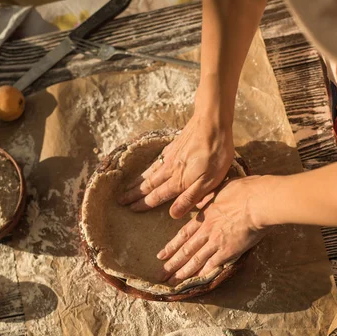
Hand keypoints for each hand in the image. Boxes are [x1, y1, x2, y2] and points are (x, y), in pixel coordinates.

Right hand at [118, 111, 234, 218]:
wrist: (212, 121)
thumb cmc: (215, 153)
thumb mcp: (209, 181)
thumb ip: (190, 197)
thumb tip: (173, 214)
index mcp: (179, 181)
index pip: (158, 196)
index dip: (144, 204)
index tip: (131, 209)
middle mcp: (170, 170)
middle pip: (149, 184)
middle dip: (134, 194)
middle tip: (121, 200)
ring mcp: (170, 156)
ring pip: (150, 172)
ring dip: (137, 181)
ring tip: (127, 187)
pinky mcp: (174, 145)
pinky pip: (156, 161)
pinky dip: (147, 168)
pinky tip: (147, 169)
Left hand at [158, 175, 269, 284]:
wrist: (257, 202)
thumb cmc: (243, 191)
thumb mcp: (218, 188)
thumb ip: (207, 197)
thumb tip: (198, 200)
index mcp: (204, 217)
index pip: (183, 235)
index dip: (171, 247)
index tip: (161, 256)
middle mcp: (206, 231)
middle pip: (185, 250)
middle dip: (171, 264)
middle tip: (160, 275)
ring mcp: (216, 242)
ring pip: (195, 260)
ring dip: (182, 272)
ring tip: (171, 281)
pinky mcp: (229, 251)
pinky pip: (213, 264)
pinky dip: (203, 272)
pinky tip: (195, 280)